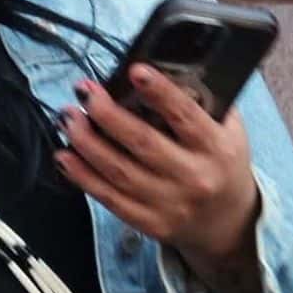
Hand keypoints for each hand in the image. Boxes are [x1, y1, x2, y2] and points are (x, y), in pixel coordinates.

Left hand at [53, 64, 259, 263]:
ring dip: (86, 142)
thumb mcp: (228, 130)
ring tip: (68, 118)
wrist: (227, 220)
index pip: (185, 116)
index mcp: (216, 148)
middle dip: (107, 114)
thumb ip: (201, 103)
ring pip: (119, 171)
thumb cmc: (220, 162)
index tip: (135, 70)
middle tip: (84, 92)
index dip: (160, 92)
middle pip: (142, 142)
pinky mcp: (149, 222)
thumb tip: (160, 71)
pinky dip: (83, 177)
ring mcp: (170, 203)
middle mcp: (194, 177)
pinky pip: (110, 198)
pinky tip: (64, 157)